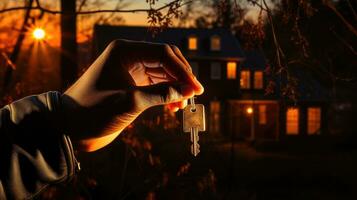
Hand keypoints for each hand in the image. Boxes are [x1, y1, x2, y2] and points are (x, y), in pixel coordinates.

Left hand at [62, 39, 203, 151]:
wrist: (70, 127)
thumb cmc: (94, 111)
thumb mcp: (130, 102)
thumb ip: (161, 94)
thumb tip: (189, 90)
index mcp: (125, 51)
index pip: (163, 54)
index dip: (182, 71)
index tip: (196, 88)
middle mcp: (130, 57)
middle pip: (166, 61)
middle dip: (181, 77)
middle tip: (195, 94)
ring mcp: (131, 70)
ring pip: (163, 73)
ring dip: (175, 87)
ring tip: (182, 105)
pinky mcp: (132, 84)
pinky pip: (156, 84)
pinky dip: (167, 94)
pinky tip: (173, 106)